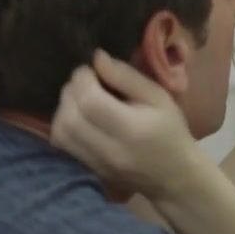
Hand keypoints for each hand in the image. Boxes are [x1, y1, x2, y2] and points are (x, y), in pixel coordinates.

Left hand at [51, 50, 210, 199]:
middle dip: (70, 91)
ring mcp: (96, 163)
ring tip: (80, 98)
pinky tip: (79, 116)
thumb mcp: (158, 97)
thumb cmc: (171, 131)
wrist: (174, 176)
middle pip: (70, 116)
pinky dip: (64, 124)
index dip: (82, 79)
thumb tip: (97, 58)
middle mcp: (109, 149)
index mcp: (131, 128)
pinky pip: (62, 144)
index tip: (91, 69)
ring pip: (60, 131)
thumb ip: (127, 76)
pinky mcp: (89, 169)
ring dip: (64, 108)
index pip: (90, 101)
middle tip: (85, 82)